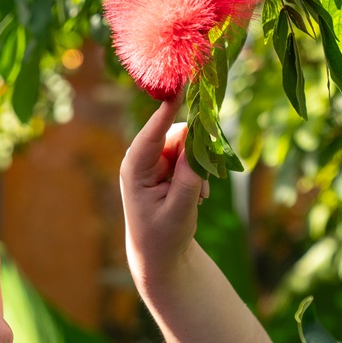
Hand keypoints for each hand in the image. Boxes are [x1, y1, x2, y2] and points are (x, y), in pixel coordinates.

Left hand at [120, 97, 209, 284]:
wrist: (159, 255)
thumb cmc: (163, 236)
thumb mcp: (179, 210)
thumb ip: (190, 178)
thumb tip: (199, 146)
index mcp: (134, 169)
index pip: (152, 133)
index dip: (166, 110)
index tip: (178, 88)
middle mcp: (142, 159)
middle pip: (177, 133)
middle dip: (196, 151)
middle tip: (207, 177)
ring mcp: (154, 161)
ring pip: (188, 143)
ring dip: (200, 165)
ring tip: (199, 195)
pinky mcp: (167, 165)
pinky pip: (192, 154)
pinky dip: (200, 171)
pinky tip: (199, 195)